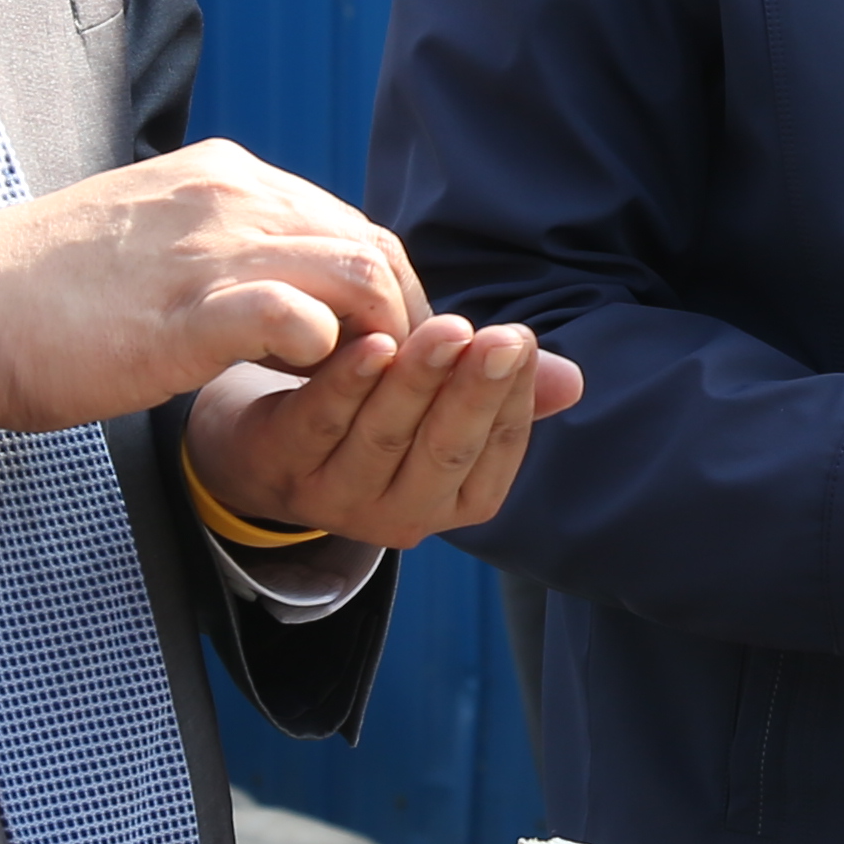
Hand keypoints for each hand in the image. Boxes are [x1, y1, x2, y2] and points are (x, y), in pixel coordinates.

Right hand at [0, 141, 425, 429]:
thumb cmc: (45, 292)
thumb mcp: (147, 236)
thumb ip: (214, 245)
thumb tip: (275, 291)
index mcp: (221, 175)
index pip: (344, 221)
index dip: (376, 289)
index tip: (370, 347)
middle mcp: (228, 195)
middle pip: (367, 245)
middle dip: (396, 316)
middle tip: (387, 381)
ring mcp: (209, 249)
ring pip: (353, 272)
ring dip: (374, 340)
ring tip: (357, 394)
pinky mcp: (185, 314)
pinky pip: (295, 316)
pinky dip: (324, 353)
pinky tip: (303, 388)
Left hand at [186, 313, 585, 545]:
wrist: (270, 441)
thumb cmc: (377, 414)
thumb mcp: (441, 406)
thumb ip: (502, 393)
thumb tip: (573, 380)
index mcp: (457, 499)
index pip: (498, 447)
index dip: (513, 395)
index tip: (520, 339)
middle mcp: (404, 513)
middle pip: (446, 450)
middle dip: (476, 391)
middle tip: (502, 338)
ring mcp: (338, 498)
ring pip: (385, 436)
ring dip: (420, 381)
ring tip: (448, 330)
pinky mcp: (282, 467)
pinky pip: (321, 424)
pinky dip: (349, 383)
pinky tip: (373, 345)